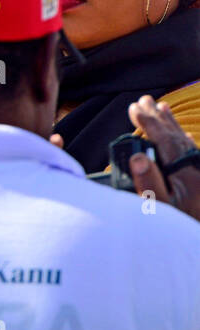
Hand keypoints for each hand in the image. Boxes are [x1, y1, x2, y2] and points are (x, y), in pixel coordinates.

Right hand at [126, 96, 199, 221]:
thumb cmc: (183, 229)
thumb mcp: (161, 210)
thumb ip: (148, 185)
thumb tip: (137, 158)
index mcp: (185, 174)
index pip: (164, 141)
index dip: (149, 124)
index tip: (135, 108)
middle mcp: (196, 170)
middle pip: (175, 137)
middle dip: (158, 118)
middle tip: (144, 101)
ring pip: (185, 143)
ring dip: (171, 125)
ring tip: (162, 108)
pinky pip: (194, 154)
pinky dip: (185, 142)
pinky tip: (184, 136)